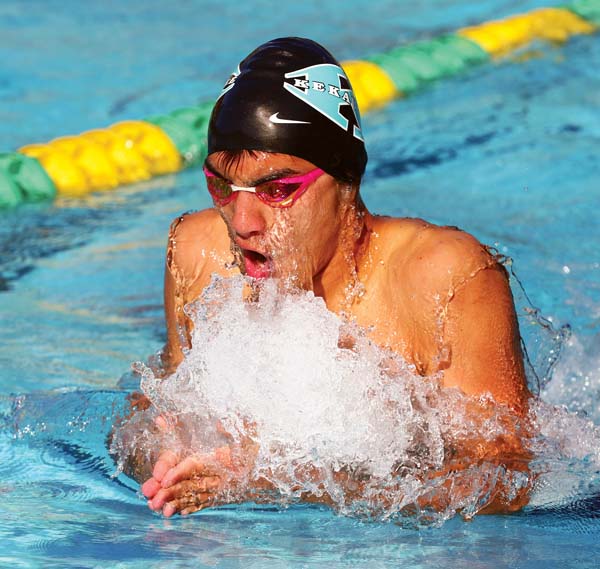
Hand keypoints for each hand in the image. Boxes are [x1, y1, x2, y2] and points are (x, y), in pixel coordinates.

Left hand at [141, 420, 257, 516]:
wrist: (277, 462)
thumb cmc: (260, 440)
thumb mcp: (250, 428)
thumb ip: (234, 423)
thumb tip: (219, 423)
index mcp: (226, 459)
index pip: (199, 465)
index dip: (181, 472)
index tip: (165, 478)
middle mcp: (225, 477)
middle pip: (194, 485)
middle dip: (173, 492)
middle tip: (154, 499)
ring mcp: (226, 487)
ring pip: (199, 496)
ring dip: (179, 503)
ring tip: (162, 510)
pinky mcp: (227, 493)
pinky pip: (208, 502)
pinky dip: (193, 508)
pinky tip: (180, 513)